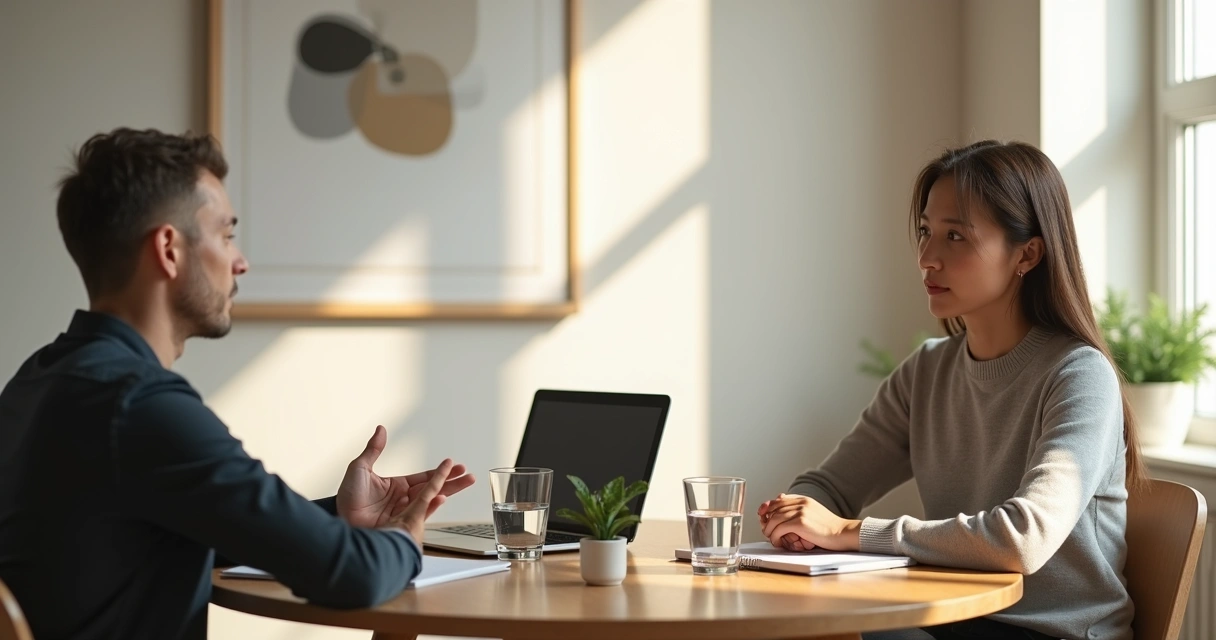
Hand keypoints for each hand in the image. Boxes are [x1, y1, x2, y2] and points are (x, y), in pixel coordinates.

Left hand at [336, 425, 475, 530]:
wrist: (341, 520)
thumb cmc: (346, 497)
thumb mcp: (359, 468)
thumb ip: (373, 449)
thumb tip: (381, 429)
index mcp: (397, 485)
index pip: (423, 477)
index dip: (439, 472)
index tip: (454, 465)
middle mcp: (404, 498)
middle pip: (433, 487)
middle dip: (452, 481)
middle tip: (470, 476)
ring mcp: (404, 511)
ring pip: (431, 498)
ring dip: (449, 491)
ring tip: (466, 483)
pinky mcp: (401, 522)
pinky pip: (421, 513)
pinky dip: (432, 506)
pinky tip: (442, 498)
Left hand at [757, 493, 860, 551]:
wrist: (843, 533)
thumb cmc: (829, 528)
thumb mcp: (813, 513)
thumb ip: (799, 510)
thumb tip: (783, 509)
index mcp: (803, 499)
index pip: (778, 500)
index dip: (768, 508)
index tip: (763, 516)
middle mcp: (801, 503)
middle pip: (774, 509)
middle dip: (767, 521)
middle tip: (767, 531)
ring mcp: (800, 511)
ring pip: (773, 519)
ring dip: (769, 531)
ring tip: (773, 538)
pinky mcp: (800, 522)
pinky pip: (778, 529)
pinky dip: (775, 537)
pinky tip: (778, 542)